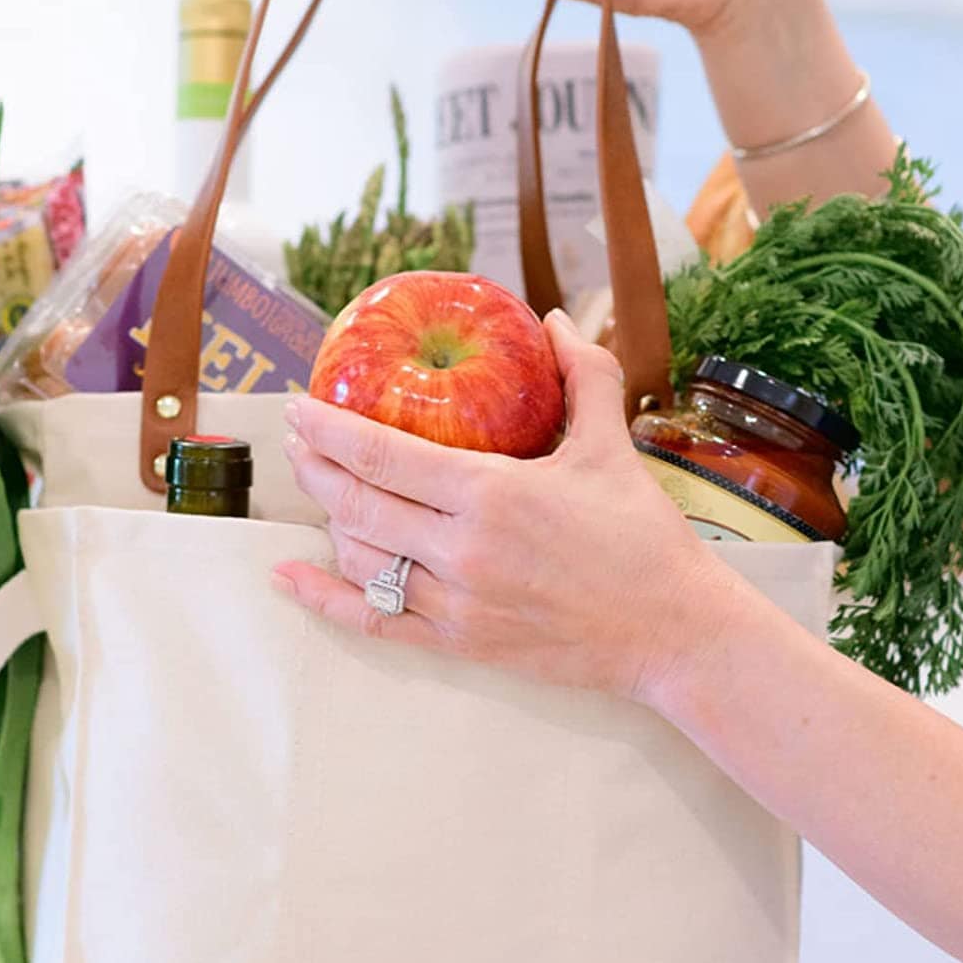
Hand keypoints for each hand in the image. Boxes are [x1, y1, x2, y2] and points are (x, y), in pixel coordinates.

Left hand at [273, 311, 720, 703]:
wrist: (673, 632)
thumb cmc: (643, 537)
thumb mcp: (613, 446)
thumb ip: (583, 375)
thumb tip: (554, 319)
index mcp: (490, 493)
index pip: (382, 455)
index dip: (329, 429)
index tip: (298, 406)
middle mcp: (460, 550)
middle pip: (355, 504)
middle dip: (313, 468)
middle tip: (296, 439)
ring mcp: (454, 603)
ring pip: (360, 559)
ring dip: (329, 520)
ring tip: (322, 488)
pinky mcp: (459, 643)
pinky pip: (373, 622)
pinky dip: (323, 599)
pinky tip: (289, 577)